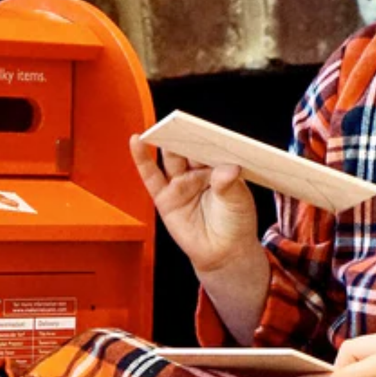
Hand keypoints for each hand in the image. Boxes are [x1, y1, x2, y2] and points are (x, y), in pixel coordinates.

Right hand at [129, 135, 260, 276]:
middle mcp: (198, 171)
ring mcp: (180, 183)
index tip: (203, 125)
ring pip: (170, 158)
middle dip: (184, 134)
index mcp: (219, 167)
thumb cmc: (235, 224)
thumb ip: (230, 186)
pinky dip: (142, 158)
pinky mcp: (164, 197)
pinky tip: (136, 142)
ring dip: (165, 141)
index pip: (210, 145)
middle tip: (182, 122)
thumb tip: (228, 170)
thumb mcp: (239, 203)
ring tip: (161, 127)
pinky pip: (151, 175)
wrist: (224, 253)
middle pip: (188, 148)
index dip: (206, 134)